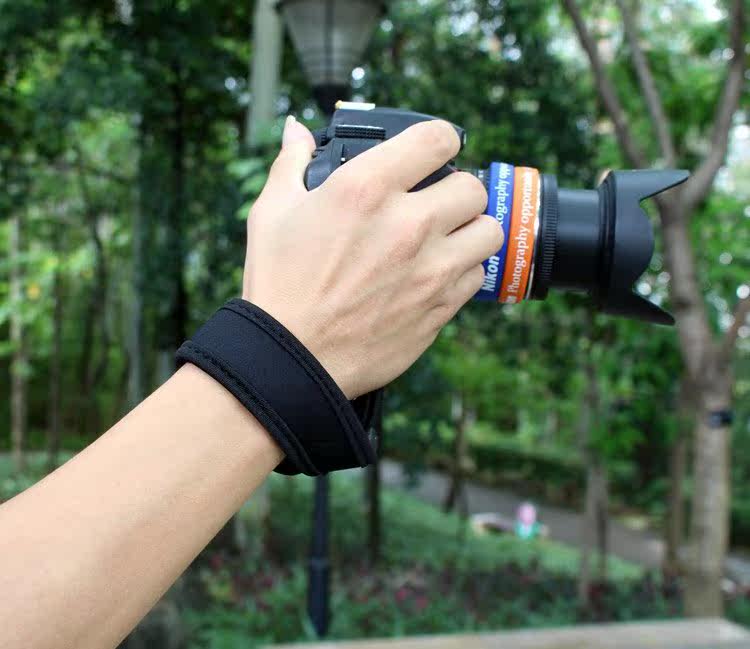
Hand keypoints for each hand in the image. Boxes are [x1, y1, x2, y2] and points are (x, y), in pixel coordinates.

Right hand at [243, 115, 501, 398]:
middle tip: (436, 201)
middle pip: (473, 187)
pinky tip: (436, 274)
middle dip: (457, 188)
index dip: (441, 139)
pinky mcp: (439, 307)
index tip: (435, 150)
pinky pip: (477, 276)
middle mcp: (408, 224)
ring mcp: (430, 269)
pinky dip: (463, 271)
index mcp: (366, 189)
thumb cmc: (278, 285)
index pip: (438, 138)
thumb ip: (292, 163)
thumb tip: (296, 129)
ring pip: (489, 231)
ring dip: (470, 229)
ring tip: (446, 237)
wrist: (291, 359)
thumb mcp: (272, 213)